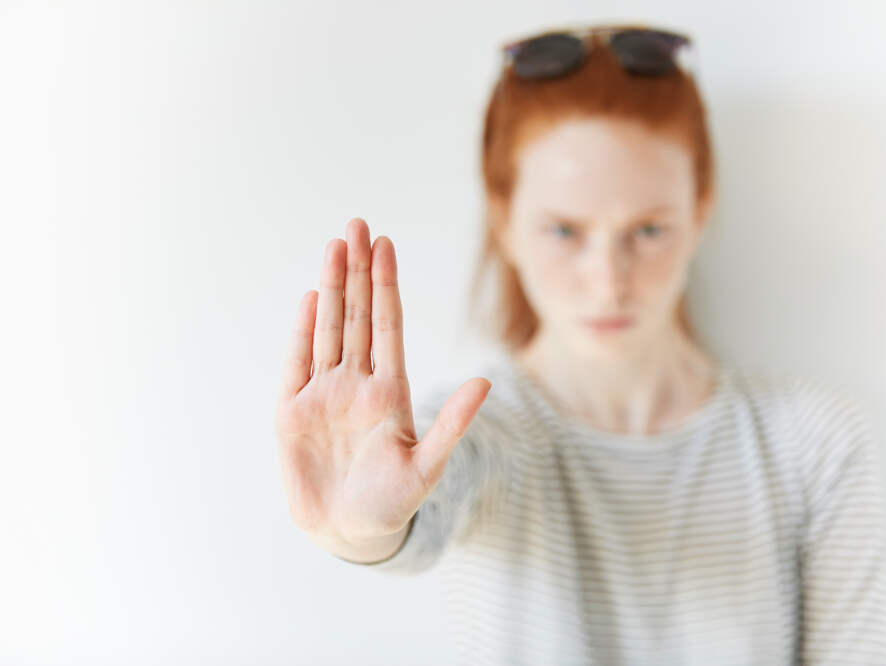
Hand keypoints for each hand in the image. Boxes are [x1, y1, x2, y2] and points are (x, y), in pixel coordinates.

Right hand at [275, 217, 491, 550]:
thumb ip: (452, 424)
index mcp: (389, 390)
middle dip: (357, 270)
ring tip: (335, 246)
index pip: (388, 326)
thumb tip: (486, 383)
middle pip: (357, 316)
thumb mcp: (428, 465)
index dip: (386, 285)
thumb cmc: (393, 502)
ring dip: (331, 288)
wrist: (349, 532)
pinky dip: (303, 333)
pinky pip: (297, 364)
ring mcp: (323, 394)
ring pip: (329, 330)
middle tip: (358, 225)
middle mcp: (356, 383)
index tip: (385, 245)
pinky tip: (310, 300)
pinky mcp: (293, 413)